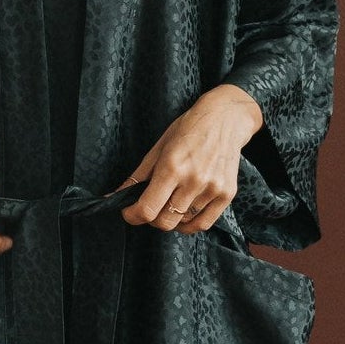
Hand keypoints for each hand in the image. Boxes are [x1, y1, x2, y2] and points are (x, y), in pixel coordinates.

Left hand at [114, 83, 263, 231]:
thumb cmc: (189, 129)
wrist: (225, 118)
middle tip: (150, 207)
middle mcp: (194, 180)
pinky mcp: (227, 194)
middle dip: (151, 219)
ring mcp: (213, 189)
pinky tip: (184, 213)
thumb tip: (117, 195)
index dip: (132, 216)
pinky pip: (204, 223)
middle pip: (165, 222)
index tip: (129, 212)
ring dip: (171, 218)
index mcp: (172, 167)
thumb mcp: (159, 147)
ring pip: (183, 224)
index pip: (147, 209)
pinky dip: (190, 225)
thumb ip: (139, 175)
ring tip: (170, 202)